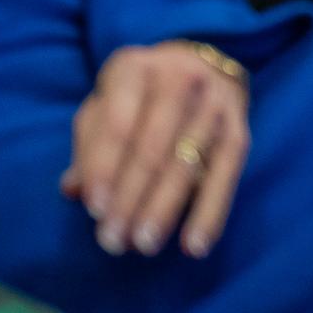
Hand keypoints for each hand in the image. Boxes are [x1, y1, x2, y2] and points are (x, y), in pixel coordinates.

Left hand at [61, 43, 250, 260]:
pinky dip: (210, 213)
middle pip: (152, 146)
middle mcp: (178, 76)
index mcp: (133, 68)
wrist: (200, 67)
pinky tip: (193, 245)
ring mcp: (213, 100)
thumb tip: (73, 189)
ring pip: (186, 162)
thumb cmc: (138, 98)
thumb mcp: (105, 106)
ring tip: (144, 245)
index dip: (104, 167)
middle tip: (113, 241)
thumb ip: (88, 145)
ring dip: (163, 209)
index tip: (94, 209)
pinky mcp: (239, 126)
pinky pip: (226, 174)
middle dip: (131, 198)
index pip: (117, 122)